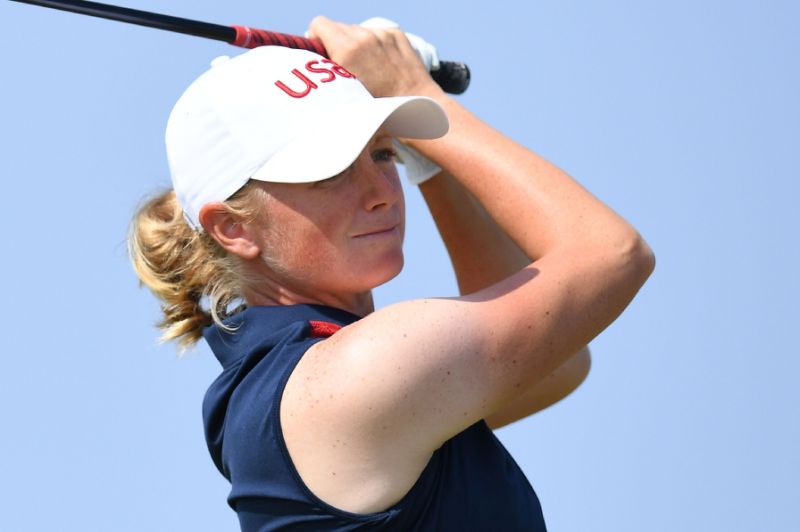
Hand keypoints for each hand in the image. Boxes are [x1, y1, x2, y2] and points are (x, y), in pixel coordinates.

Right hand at [307, 16, 442, 98]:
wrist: (415, 107)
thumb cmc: (379, 110)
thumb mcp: (345, 96)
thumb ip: (327, 73)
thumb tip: (317, 63)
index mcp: (347, 50)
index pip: (319, 25)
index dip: (316, 39)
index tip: (323, 55)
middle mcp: (365, 37)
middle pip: (339, 27)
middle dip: (337, 44)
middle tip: (344, 68)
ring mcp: (383, 35)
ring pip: (358, 30)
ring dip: (357, 45)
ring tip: (366, 69)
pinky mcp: (397, 36)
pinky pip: (377, 33)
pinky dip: (375, 45)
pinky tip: (381, 65)